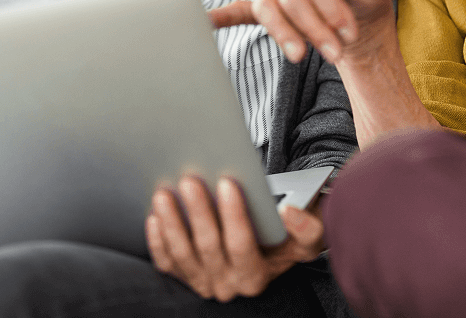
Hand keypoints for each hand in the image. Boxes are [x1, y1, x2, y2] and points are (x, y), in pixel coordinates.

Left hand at [145, 175, 324, 301]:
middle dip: (198, 212)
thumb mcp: (311, 234)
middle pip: (208, 247)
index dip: (233, 214)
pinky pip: (166, 262)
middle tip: (189, 180)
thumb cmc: (289, 236)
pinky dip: (158, 240)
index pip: (242, 245)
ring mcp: (202, 282)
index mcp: (256, 276)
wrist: (269, 248)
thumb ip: (307, 227)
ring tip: (164, 193)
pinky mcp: (183, 275)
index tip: (226, 182)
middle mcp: (227, 285)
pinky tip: (154, 216)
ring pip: (182, 255)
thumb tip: (289, 212)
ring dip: (172, 223)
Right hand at [212, 0, 396, 67]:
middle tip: (336, 53)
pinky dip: (224, 16)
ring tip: (302, 56)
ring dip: (285, 34)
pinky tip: (209, 21)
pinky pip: (241, 10)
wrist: (359, 22)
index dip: (330, 7)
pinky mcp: (269, 8)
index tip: (348, 32)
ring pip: (268, 7)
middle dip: (314, 28)